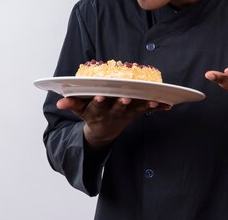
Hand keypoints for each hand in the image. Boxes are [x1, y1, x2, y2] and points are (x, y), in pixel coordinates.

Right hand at [57, 96, 171, 148]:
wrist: (102, 132)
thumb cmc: (90, 113)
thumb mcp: (80, 110)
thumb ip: (72, 104)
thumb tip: (60, 102)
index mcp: (95, 111)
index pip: (95, 106)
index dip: (97, 101)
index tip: (99, 96)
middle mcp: (110, 114)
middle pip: (116, 108)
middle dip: (121, 103)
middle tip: (126, 98)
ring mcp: (123, 115)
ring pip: (134, 110)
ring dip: (144, 106)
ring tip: (152, 102)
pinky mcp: (134, 114)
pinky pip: (145, 110)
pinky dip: (157, 107)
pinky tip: (167, 104)